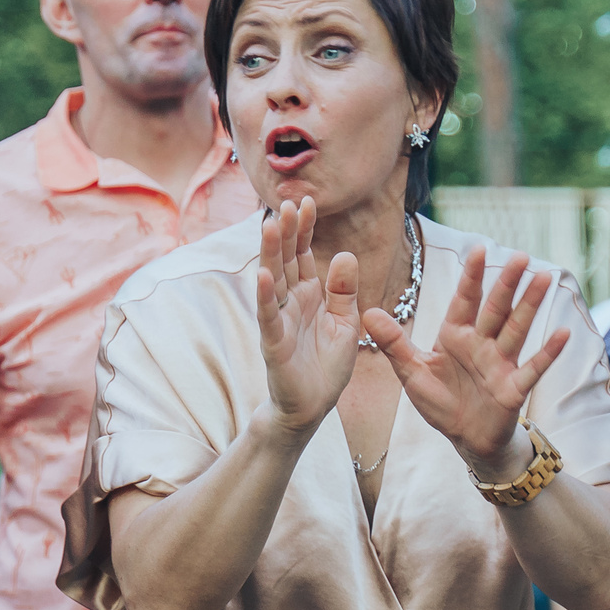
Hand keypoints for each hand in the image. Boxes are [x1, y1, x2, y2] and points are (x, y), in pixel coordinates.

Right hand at [256, 198, 361, 435]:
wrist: (311, 407)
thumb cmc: (326, 367)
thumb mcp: (346, 324)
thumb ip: (344, 292)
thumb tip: (345, 253)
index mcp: (310, 295)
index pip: (305, 254)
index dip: (305, 229)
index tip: (307, 202)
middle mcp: (291, 302)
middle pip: (287, 260)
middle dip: (287, 232)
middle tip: (285, 202)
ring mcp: (280, 320)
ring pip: (274, 280)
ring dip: (271, 253)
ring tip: (270, 224)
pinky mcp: (274, 343)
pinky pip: (269, 316)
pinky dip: (266, 296)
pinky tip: (264, 275)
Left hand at [365, 244, 570, 475]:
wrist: (464, 438)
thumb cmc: (441, 402)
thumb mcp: (412, 372)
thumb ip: (393, 343)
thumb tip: (368, 312)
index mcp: (455, 336)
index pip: (465, 300)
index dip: (472, 277)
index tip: (479, 249)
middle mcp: (481, 344)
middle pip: (495, 309)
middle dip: (507, 283)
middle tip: (522, 256)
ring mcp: (500, 364)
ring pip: (517, 330)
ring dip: (531, 305)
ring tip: (545, 279)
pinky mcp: (513, 388)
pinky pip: (532, 368)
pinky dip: (547, 353)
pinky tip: (562, 334)